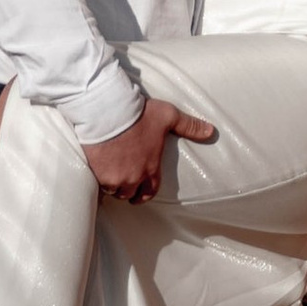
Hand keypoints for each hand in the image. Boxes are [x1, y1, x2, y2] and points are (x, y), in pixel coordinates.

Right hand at [80, 94, 214, 199]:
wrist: (108, 111)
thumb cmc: (139, 113)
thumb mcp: (168, 116)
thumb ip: (189, 126)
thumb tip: (211, 131)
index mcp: (150, 168)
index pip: (150, 191)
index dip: (145, 193)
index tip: (140, 194)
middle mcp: (132, 178)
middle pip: (129, 193)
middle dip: (127, 189)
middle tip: (123, 183)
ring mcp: (113, 177)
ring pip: (112, 190)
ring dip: (112, 184)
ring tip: (109, 176)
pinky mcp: (96, 173)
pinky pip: (96, 183)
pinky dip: (97, 178)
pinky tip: (95, 171)